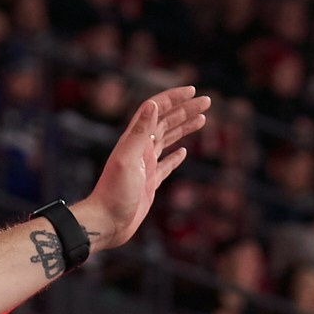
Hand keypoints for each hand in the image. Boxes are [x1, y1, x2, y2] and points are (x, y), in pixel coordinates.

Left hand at [69, 86, 212, 251]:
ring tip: (203, 120)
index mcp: (135, 140)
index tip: (194, 91)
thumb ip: (139, 132)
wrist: (105, 222)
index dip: (174, 98)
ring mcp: (145, 166)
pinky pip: (166, 165)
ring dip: (184, 128)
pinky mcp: (149, 183)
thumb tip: (152, 104)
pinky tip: (183, 152)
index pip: (156, 110)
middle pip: (166, 122)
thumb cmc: (114, 193)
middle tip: (208, 101)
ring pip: (168, 140)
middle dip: (186, 110)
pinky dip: (176, 156)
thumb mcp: (127, 159)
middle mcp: (140, 149)